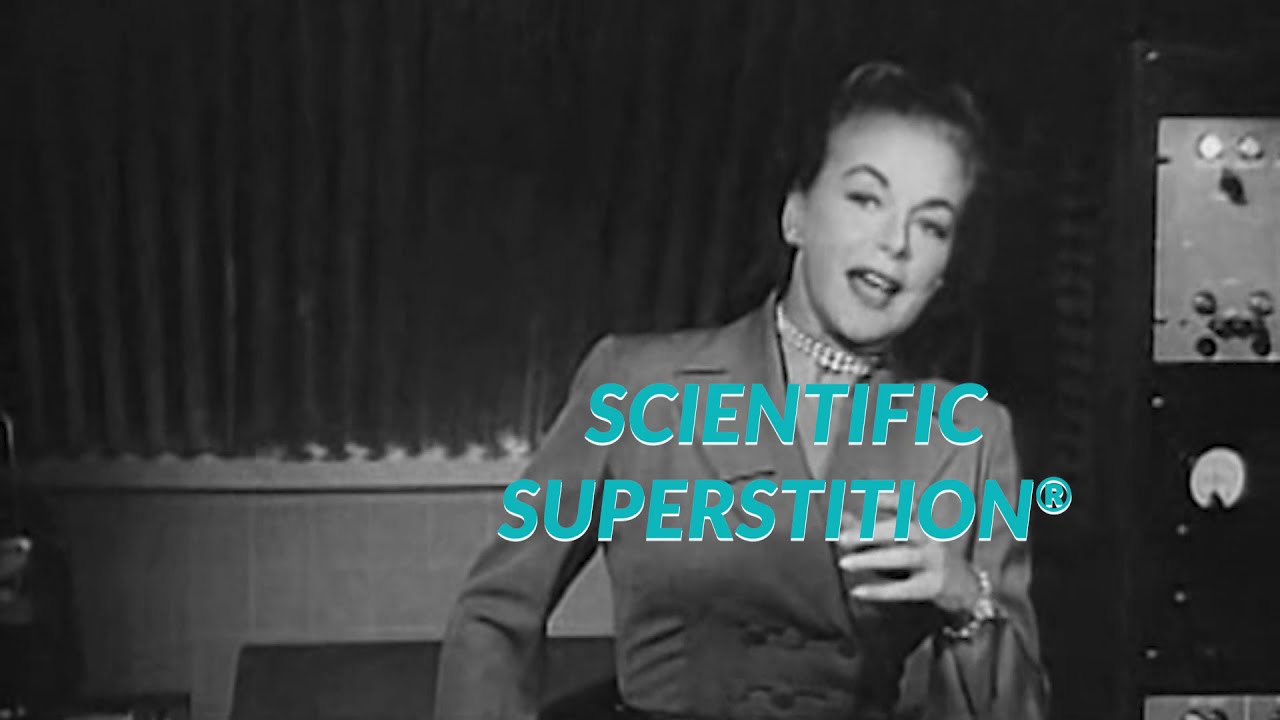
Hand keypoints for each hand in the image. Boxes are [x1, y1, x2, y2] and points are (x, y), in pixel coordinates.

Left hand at [835, 493, 978, 615]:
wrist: (964, 586)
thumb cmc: (920, 558)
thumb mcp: (898, 543)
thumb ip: (869, 530)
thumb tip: (840, 517)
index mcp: (922, 524)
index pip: (909, 506)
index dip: (891, 500)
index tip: (870, 498)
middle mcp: (929, 539)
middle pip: (903, 530)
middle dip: (872, 532)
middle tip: (842, 539)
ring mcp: (933, 562)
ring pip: (903, 558)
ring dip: (871, 560)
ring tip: (843, 564)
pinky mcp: (932, 586)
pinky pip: (905, 589)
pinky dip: (880, 591)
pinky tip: (857, 592)